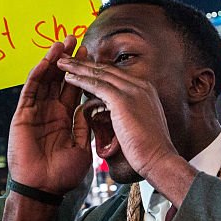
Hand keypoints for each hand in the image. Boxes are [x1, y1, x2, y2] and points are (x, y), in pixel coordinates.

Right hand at [7, 36, 91, 194]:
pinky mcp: (23, 115)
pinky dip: (38, 75)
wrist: (44, 189)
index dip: (82, 72)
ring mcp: (35, 112)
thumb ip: (83, 125)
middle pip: (59, 80)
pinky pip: (30, 90)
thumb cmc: (62, 174)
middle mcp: (50, 113)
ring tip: (63, 43)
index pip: (73, 90)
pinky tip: (47, 60)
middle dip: (68, 60)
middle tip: (77, 40)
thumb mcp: (81, 147)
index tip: (91, 54)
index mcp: (65, 120)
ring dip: (53, 61)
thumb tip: (90, 106)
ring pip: (44, 80)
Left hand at [57, 56, 178, 182]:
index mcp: (144, 90)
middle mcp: (140, 85)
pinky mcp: (123, 99)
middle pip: (107, 70)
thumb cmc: (149, 150)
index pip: (115, 75)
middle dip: (84, 64)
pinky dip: (81, 80)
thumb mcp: (140, 125)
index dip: (96, 71)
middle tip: (66, 60)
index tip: (80, 69)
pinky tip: (68, 78)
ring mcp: (133, 90)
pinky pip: (97, 85)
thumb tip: (112, 114)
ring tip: (61, 63)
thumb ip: (127, 114)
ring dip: (78, 67)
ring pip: (100, 74)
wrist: (160, 160)